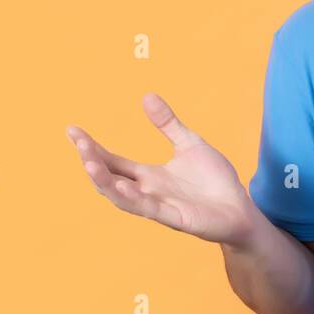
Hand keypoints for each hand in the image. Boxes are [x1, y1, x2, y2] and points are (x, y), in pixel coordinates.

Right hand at [67, 92, 253, 244]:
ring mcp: (159, 206)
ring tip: (88, 164)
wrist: (241, 210)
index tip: (72, 130)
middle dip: (92, 162)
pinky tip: (122, 186)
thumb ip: (168, 124)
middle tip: (79, 144)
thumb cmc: (215, 181)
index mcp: (148, 175)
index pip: (112, 161)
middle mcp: (147, 192)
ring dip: (104, 182)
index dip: (92, 147)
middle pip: (110, 178)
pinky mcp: (176, 218)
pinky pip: (150, 209)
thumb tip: (147, 94)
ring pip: (122, 197)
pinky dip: (134, 199)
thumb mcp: (190, 144)